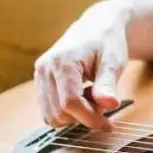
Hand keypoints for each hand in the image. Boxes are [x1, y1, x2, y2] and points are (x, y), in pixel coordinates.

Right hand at [34, 0, 130, 130]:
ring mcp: (39, 75)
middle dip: (83, 116)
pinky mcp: (40, 81)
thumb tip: (110, 105)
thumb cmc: (107, 42)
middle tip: (102, 102)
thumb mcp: (113, 62)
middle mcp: (45, 69)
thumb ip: (108, 84)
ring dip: (74, 115)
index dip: (90, 118)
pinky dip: (66, 111)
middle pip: (59, 112)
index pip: (70, 103)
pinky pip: (48, 109)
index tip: (108, 125)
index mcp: (62, 62)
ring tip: (92, 96)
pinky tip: (82, 96)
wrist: (96, 27)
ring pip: (50, 115)